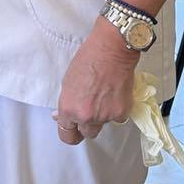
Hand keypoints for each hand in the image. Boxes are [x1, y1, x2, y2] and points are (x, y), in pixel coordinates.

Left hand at [53, 19, 136, 144]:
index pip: (67, 134)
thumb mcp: (67, 82)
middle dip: (87, 125)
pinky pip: (118, 118)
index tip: (73, 130)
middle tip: (91, 110)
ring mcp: (104, 116)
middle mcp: (85, 116)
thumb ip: (67, 103)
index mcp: (68, 109)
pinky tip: (115, 93)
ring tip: (104, 94)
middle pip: (87, 134)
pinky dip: (117, 109)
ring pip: (103, 124)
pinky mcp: (121, 112)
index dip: (70, 131)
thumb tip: (61, 116)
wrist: (111, 49)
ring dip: (103, 115)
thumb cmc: (88, 59)